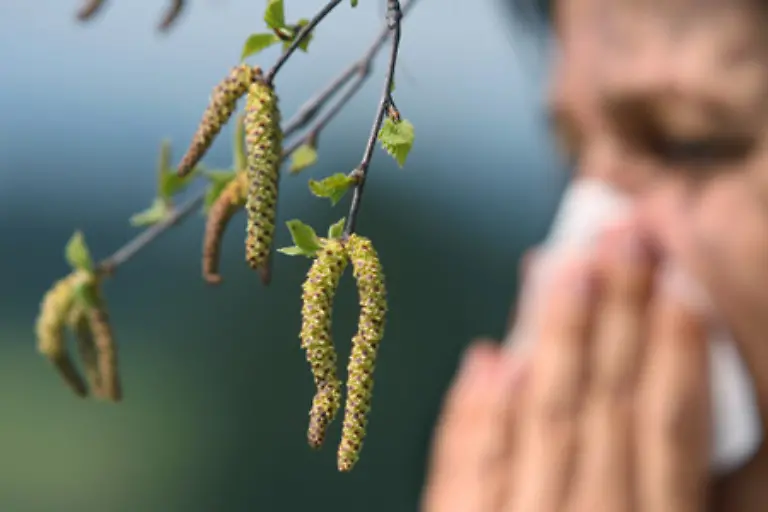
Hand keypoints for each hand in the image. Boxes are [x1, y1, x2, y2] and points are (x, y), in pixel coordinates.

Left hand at [421, 225, 711, 511]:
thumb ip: (655, 479)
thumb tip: (606, 381)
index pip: (669, 426)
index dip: (677, 351)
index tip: (679, 283)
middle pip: (604, 401)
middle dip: (619, 314)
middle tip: (624, 240)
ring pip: (544, 418)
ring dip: (558, 338)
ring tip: (567, 269)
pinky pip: (469, 471)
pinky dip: (481, 414)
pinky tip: (490, 359)